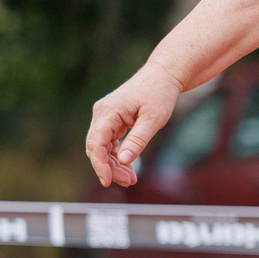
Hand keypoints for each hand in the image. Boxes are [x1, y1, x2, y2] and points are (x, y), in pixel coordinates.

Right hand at [86, 66, 184, 188]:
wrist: (162, 76)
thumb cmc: (159, 93)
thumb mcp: (153, 119)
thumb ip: (138, 140)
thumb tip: (123, 161)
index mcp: (108, 111)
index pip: (96, 143)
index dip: (99, 164)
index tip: (107, 181)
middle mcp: (102, 113)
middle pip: (97, 148)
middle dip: (110, 168)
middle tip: (130, 181)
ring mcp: (105, 117)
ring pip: (102, 147)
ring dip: (114, 164)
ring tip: (131, 178)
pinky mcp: (112, 120)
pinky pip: (109, 143)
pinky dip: (117, 156)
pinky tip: (128, 167)